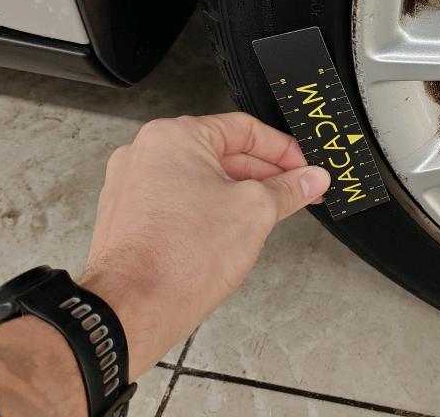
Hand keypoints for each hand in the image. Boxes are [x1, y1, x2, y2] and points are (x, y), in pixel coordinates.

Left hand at [80, 113, 329, 379]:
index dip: (283, 149)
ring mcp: (131, 187)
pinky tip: (233, 232)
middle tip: (297, 191)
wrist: (131, 310)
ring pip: (201, 179)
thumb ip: (288, 189)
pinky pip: (179, 202)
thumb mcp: (255, 211)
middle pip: (221, 153)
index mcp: (173, 137)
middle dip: (265, 174)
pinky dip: (210, 210)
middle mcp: (146, 154)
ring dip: (239, 193)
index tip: (304, 168)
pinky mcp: (128, 218)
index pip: (243, 129)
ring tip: (271, 214)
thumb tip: (311, 179)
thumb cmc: (180, 257)